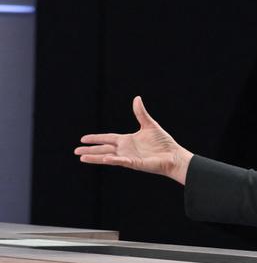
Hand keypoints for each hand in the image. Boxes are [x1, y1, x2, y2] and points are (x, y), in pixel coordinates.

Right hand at [75, 96, 192, 184]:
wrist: (173, 155)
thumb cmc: (163, 142)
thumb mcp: (149, 125)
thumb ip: (141, 113)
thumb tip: (137, 98)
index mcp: (127, 140)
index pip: (108, 138)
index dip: (96, 138)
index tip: (83, 138)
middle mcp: (125, 149)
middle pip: (104, 149)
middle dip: (90, 149)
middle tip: (76, 151)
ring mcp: (129, 157)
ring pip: (108, 157)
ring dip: (95, 157)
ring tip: (82, 157)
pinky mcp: (135, 164)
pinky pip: (122, 161)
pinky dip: (114, 160)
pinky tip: (105, 159)